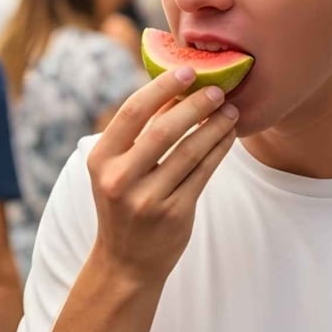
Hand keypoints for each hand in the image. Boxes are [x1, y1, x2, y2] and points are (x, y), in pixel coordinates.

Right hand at [86, 66, 237, 284]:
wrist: (127, 261)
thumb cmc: (124, 203)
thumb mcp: (117, 168)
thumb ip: (139, 132)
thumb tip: (174, 87)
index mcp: (100, 159)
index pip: (132, 112)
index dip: (162, 87)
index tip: (187, 70)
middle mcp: (120, 179)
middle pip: (164, 130)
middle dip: (195, 105)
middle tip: (218, 89)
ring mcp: (147, 199)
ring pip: (190, 151)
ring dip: (214, 127)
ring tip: (231, 111)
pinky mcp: (174, 214)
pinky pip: (203, 173)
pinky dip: (218, 150)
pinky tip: (228, 136)